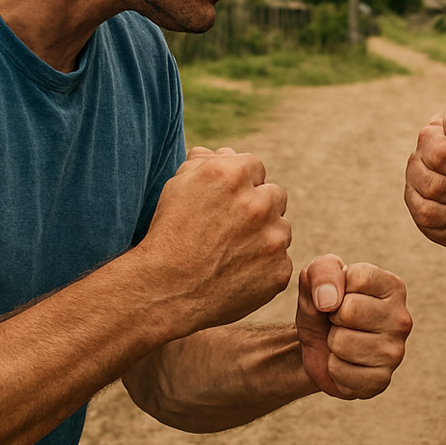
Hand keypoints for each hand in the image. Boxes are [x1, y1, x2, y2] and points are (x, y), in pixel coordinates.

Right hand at [138, 147, 292, 334]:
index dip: (240, 186)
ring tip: (231, 253)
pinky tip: (237, 273)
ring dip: (265, 237)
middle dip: (258, 208)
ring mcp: (273, 239)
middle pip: (274, 196)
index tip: (225, 204)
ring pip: (281, 230)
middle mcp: (259, 203)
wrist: (165, 290)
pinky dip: (265, 267)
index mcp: (234, 175)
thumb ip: (203, 163)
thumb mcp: (176, 187)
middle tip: (231, 229)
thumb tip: (223, 154)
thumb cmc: (167, 235)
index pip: (255, 168)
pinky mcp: (279, 271)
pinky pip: (281, 262)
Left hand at [295, 255, 412, 399]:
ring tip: (341, 341)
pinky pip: (339, 370)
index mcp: (393, 287)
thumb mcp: (317, 280)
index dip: (335, 287)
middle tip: (338, 322)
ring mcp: (395, 352)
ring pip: (341, 342)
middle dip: (332, 317)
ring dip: (331, 343)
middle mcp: (401, 319)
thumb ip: (321, 273)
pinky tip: (344, 362)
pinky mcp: (381, 380)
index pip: (358, 278)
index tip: (338, 296)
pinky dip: (332, 367)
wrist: (317, 347)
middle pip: (349, 311)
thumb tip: (327, 300)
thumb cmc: (323, 308)